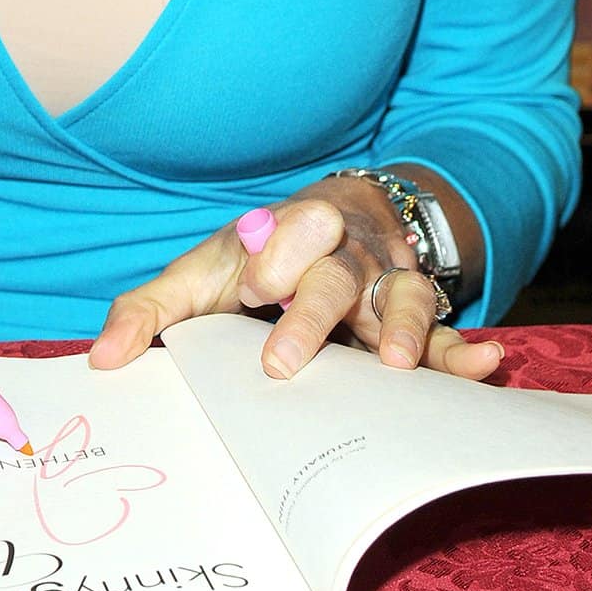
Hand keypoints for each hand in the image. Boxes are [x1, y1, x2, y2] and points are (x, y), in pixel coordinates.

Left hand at [88, 179, 502, 382]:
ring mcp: (387, 286)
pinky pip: (450, 334)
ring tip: (398, 365)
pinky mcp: (420, 322)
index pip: (283, 233)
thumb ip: (149, 314)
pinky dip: (466, 353)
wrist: (334, 226)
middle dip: (315, 308)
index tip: (256, 285)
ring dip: (404, 329)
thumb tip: (102, 362)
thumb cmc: (256, 260)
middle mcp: (342, 255)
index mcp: (285, 236)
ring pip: (403, 299)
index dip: (274, 253)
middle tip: (285, 359)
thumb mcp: (201, 277)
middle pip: (336, 273)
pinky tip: (489, 364)